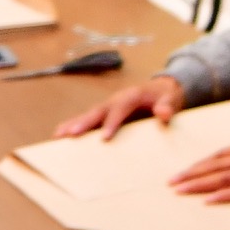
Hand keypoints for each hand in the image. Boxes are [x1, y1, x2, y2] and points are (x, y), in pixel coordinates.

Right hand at [57, 74, 185, 138]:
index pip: (119, 109)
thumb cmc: (166, 97)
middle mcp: (116, 100)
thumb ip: (167, 106)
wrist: (163, 91)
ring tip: (58, 135)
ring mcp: (109, 107)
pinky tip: (61, 135)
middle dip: (84, 123)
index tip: (104, 137)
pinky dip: (74, 126)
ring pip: (89, 115)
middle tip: (71, 135)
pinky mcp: (106, 114)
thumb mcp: (171, 99)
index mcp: (131, 96)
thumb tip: (163, 113)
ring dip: (73, 125)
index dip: (112, 122)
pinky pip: (89, 120)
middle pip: (98, 111)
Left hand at [168, 132, 229, 202]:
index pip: (219, 154)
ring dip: (198, 184)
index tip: (184, 171)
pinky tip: (207, 201)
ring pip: (221, 177)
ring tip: (180, 191)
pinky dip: (221, 195)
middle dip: (191, 174)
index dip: (200, 164)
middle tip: (171, 182)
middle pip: (215, 165)